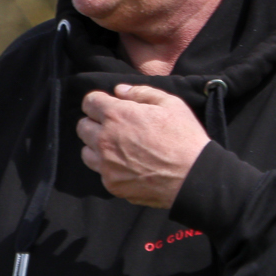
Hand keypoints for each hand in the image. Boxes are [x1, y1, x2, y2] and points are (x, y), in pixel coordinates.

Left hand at [75, 84, 208, 208]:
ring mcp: (106, 164)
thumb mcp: (170, 104)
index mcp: (117, 115)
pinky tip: (127, 165)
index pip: (89, 102)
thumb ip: (141, 93)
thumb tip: (120, 90)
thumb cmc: (184, 138)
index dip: (98, 102)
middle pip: (83, 126)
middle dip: (95, 123)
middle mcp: (105, 139)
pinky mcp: (112, 184)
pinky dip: (109, 167)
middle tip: (113, 126)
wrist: (193, 177)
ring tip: (117, 147)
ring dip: (96, 146)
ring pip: (86, 151)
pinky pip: (100, 172)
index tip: (107, 106)